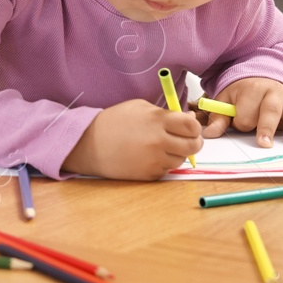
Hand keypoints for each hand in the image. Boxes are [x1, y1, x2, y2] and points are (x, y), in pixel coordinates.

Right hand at [61, 99, 202, 179]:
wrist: (88, 144)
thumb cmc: (113, 122)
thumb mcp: (138, 108)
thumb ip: (165, 113)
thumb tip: (189, 119)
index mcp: (157, 120)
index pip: (192, 125)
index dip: (194, 127)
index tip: (190, 128)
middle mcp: (159, 140)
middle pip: (194, 145)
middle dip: (193, 142)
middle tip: (185, 140)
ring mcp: (154, 159)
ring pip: (181, 159)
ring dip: (175, 154)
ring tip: (158, 147)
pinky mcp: (149, 174)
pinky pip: (166, 170)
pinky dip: (161, 164)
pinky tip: (146, 157)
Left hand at [201, 77, 282, 147]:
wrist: (263, 76)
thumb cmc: (243, 93)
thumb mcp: (227, 100)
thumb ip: (219, 117)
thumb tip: (208, 135)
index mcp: (251, 90)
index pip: (245, 112)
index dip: (242, 121)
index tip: (240, 125)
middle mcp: (273, 93)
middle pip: (269, 111)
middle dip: (266, 127)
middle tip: (264, 144)